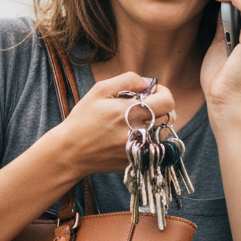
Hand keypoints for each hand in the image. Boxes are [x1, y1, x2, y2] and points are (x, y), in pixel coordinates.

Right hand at [47, 71, 175, 176]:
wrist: (70, 152)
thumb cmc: (83, 119)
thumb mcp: (100, 90)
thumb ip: (127, 80)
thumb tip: (147, 82)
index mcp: (129, 112)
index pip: (167, 102)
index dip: (163, 92)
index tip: (152, 92)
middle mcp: (137, 132)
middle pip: (170, 117)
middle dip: (161, 108)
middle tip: (144, 106)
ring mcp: (138, 149)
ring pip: (164, 133)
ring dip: (157, 124)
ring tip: (138, 121)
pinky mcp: (136, 161)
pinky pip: (154, 146)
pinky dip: (148, 138)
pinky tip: (132, 134)